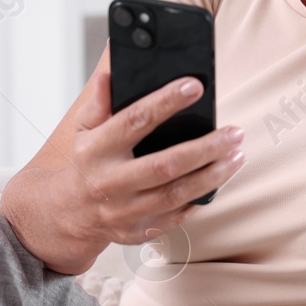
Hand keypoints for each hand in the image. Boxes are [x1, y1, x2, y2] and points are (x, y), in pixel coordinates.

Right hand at [6, 71, 245, 274]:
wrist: (67, 214)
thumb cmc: (86, 162)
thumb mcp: (84, 129)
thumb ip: (100, 102)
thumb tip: (110, 74)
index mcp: (96, 151)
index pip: (134, 121)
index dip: (166, 102)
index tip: (195, 86)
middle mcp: (111, 183)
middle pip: (165, 165)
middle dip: (205, 148)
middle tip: (234, 132)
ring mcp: (125, 211)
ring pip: (177, 194)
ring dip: (213, 174)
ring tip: (237, 155)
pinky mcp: (139, 231)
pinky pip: (177, 215)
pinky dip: (201, 197)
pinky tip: (220, 179)